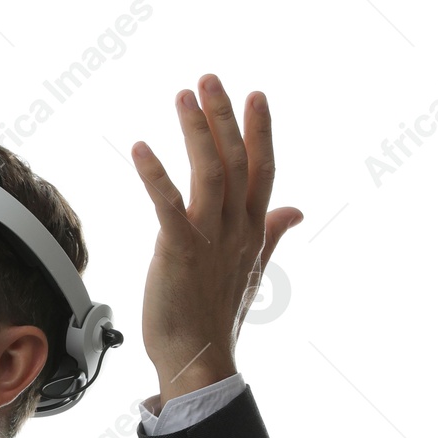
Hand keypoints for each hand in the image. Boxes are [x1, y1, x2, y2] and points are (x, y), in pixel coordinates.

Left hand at [130, 74, 302, 403]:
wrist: (197, 359)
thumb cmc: (216, 316)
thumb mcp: (252, 268)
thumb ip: (272, 233)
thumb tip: (295, 209)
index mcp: (253, 231)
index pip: (263, 169)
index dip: (259, 130)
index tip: (255, 95)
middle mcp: (236, 230)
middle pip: (236, 161)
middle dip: (224, 117)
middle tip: (210, 79)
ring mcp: (210, 240)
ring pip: (210, 174)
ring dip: (197, 132)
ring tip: (183, 97)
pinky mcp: (178, 252)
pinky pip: (168, 206)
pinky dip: (155, 175)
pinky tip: (141, 148)